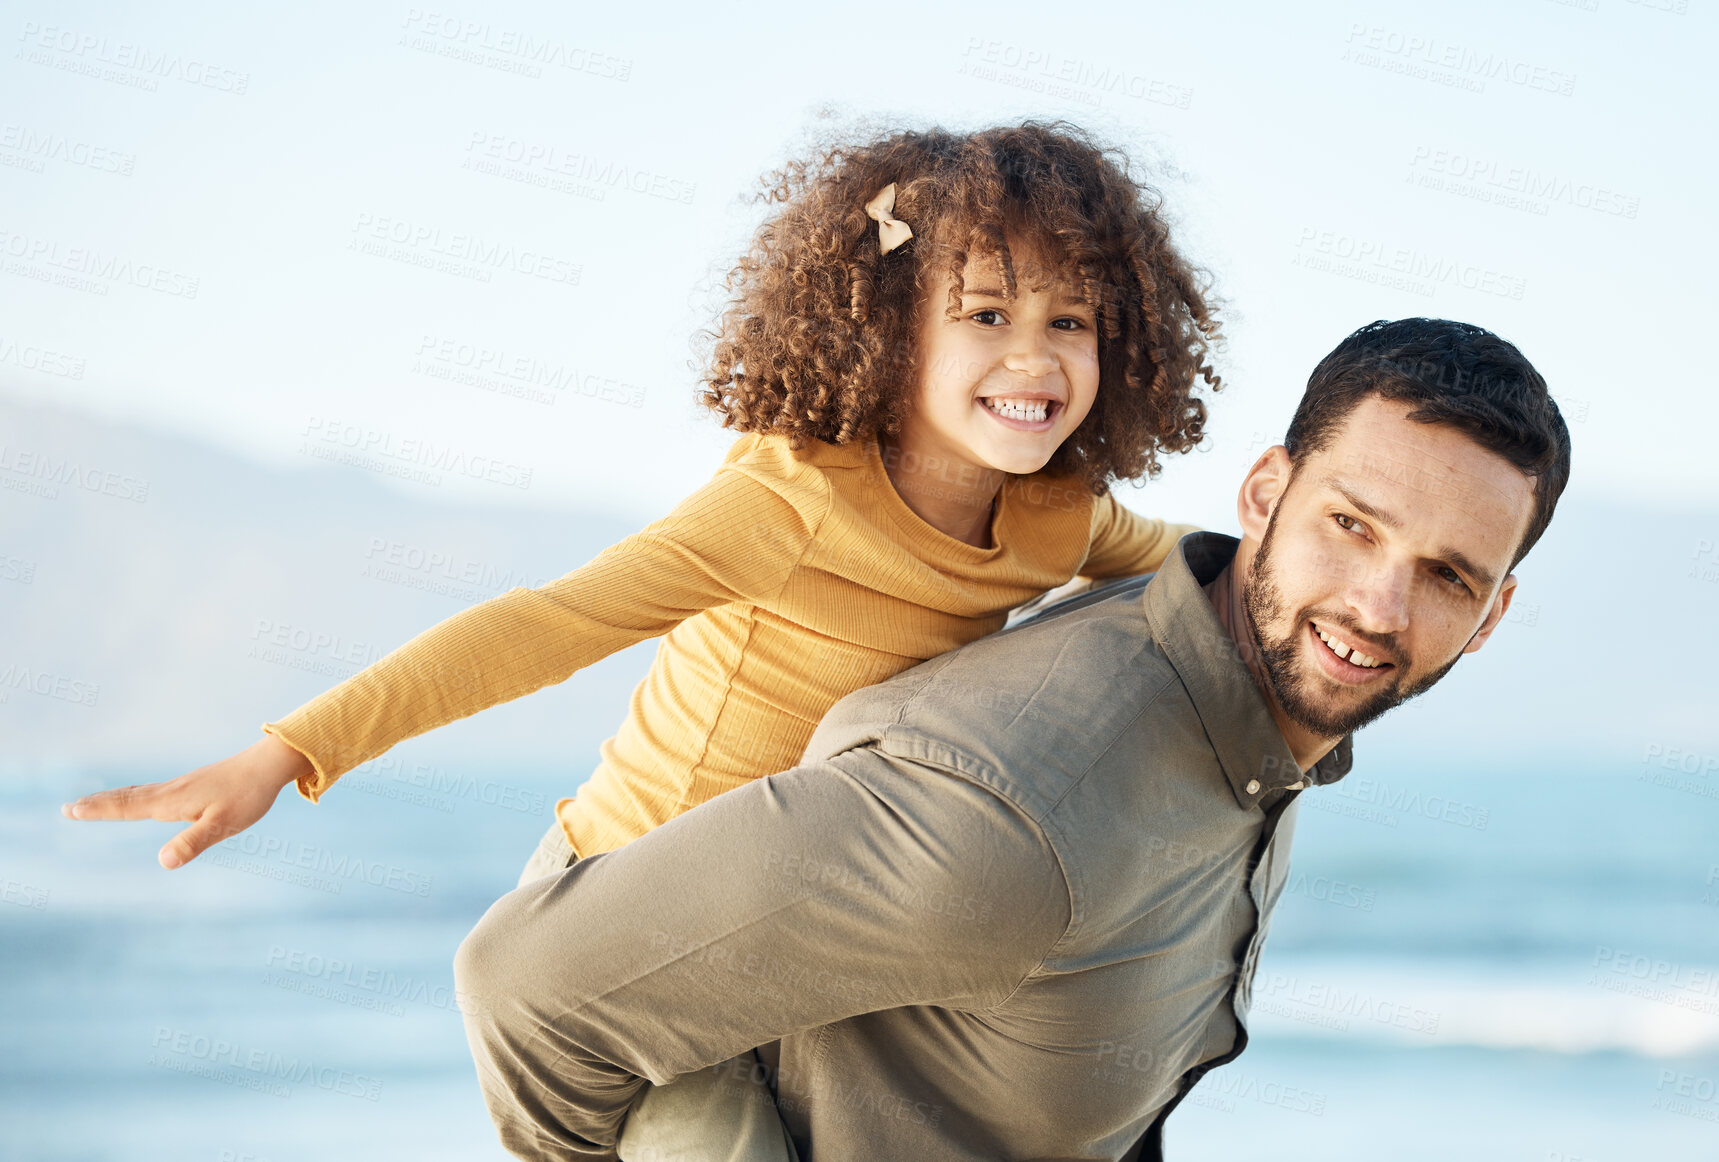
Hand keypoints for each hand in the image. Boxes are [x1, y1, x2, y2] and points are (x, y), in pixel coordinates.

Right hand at [61, 733, 313, 869]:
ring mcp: (183, 786)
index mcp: (172, 802)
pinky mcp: (195, 785)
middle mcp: (171, 791)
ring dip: (114, 798)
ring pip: (140, 793)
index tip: (70, 810)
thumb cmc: (248, 796)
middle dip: (97, 804)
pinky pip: (155, 792)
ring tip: (94, 803)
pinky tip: (144, 799)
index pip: (127, 807)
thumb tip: (163, 862)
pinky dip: (136, 795)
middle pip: (126, 798)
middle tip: (68, 808)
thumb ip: (193, 843)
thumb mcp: (222, 825)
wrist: (268, 765)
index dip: (98, 811)